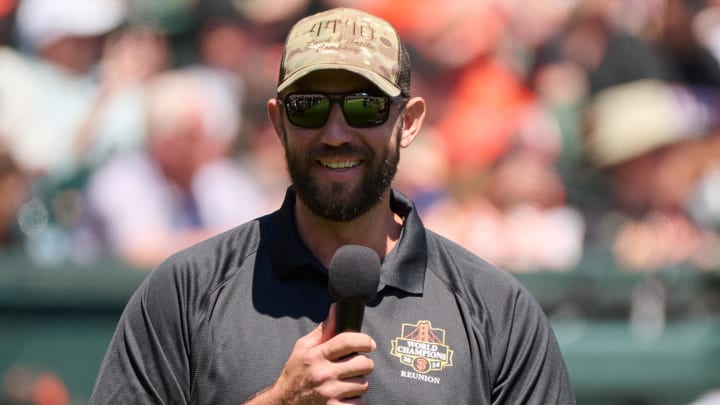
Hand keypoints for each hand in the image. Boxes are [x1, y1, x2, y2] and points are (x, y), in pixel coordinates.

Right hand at [247, 304, 376, 403]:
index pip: (347, 341)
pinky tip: (346, 395)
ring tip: (347, 381)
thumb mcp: (303, 348)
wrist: (284, 403)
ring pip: (363, 383)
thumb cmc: (295, 373)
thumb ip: (323, 330)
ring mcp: (329, 393)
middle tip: (358, 364)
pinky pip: (359, 402)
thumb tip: (336, 309)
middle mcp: (323, 374)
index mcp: (316, 355)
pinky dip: (356, 399)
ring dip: (359, 382)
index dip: (364, 340)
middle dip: (364, 363)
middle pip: (362, 363)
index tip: (370, 343)